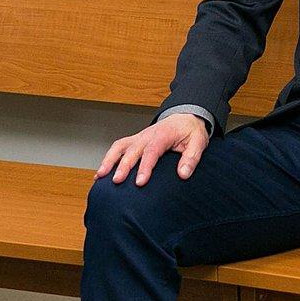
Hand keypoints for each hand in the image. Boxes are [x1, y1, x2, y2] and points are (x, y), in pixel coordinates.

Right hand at [94, 114, 209, 186]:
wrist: (185, 117)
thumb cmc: (190, 131)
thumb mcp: (199, 142)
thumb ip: (191, 158)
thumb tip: (183, 174)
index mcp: (163, 135)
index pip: (152, 151)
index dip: (145, 167)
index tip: (140, 182)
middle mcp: (148, 135)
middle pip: (132, 150)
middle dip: (123, 166)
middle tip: (117, 181)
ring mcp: (139, 137)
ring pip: (120, 146)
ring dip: (109, 160)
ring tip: (100, 176)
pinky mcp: (134, 141)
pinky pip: (118, 147)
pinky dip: (108, 159)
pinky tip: (101, 174)